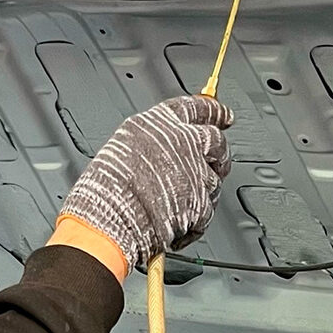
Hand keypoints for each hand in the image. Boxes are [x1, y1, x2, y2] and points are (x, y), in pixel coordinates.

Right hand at [58, 96, 232, 270]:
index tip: (225, 114)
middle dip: (220, 151)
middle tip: (219, 159)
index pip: (198, 108)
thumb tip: (156, 146)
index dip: (214, 110)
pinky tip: (180, 224)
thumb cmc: (108, 184)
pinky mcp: (202, 205)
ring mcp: (197, 175)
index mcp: (163, 123)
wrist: (113, 216)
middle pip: (216, 141)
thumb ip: (149, 140)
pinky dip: (195, 219)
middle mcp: (185, 144)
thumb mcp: (124, 144)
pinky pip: (207, 212)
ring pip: (214, 179)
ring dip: (205, 188)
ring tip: (189, 200)